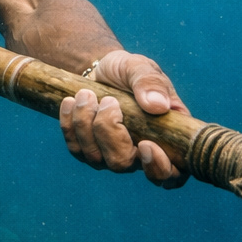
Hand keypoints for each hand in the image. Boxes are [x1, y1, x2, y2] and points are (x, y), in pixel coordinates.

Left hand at [58, 49, 188, 187]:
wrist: (101, 68)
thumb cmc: (128, 70)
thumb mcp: (141, 67)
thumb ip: (151, 83)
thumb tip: (158, 106)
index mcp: (166, 137)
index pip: (172, 173)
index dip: (159, 167)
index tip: (145, 144)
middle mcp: (140, 153)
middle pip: (123, 164)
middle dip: (109, 133)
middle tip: (108, 101)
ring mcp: (112, 154)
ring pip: (95, 158)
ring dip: (85, 124)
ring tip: (85, 94)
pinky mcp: (89, 149)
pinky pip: (76, 149)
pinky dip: (69, 125)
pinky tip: (70, 102)